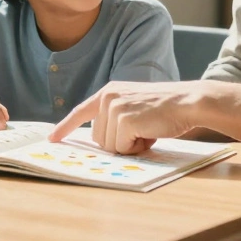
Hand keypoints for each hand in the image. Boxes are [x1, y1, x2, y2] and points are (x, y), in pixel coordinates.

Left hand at [49, 81, 210, 153]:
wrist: (188, 102)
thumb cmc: (166, 109)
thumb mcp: (135, 106)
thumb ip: (116, 117)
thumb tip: (100, 140)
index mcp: (109, 92)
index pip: (81, 111)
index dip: (65, 127)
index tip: (52, 138)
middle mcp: (108, 97)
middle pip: (98, 138)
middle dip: (119, 142)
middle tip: (142, 131)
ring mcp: (115, 108)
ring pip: (109, 145)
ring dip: (129, 145)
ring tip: (148, 130)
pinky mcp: (124, 120)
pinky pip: (122, 148)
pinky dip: (137, 147)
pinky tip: (151, 133)